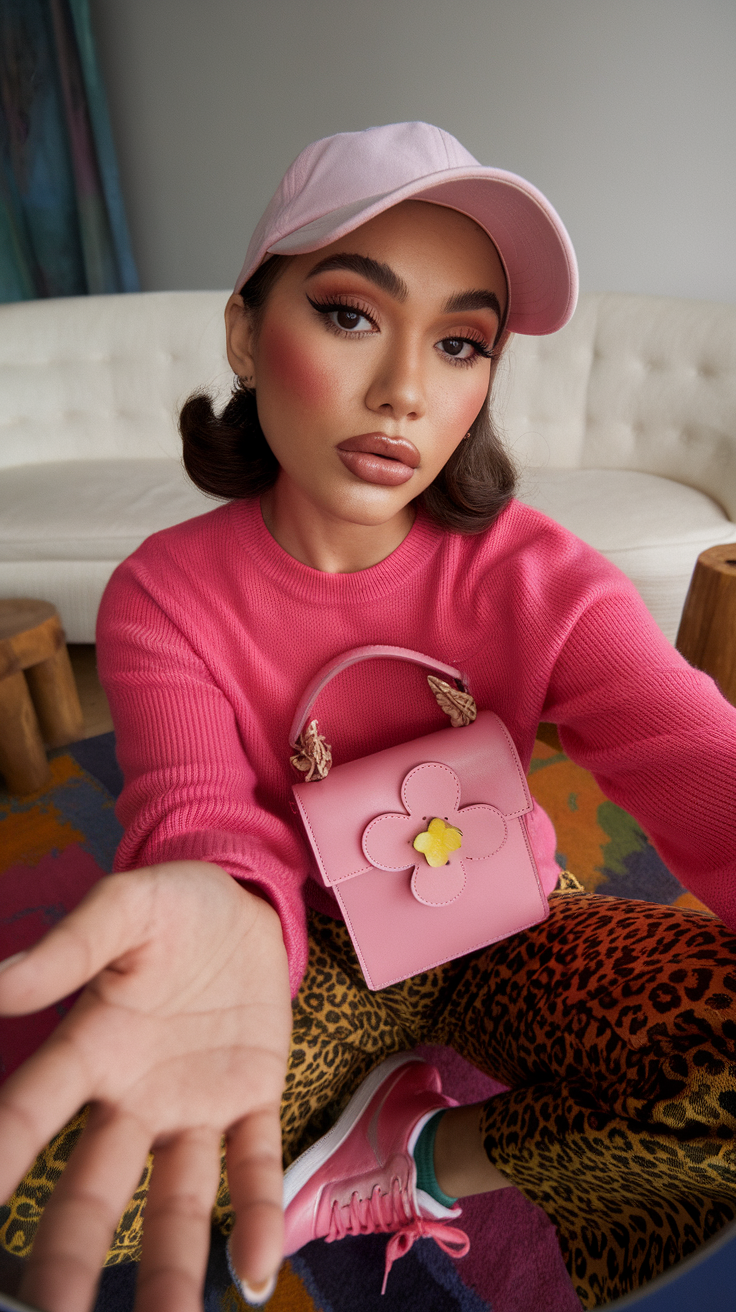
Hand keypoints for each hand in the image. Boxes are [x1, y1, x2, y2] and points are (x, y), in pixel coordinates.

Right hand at [0, 861, 291, 1311]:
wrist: (245, 900)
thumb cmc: (172, 907)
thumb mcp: (125, 907)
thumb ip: (72, 947)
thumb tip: (1, 983)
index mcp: (92, 1046)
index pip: (33, 1112)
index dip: (1, 1157)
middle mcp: (134, 1094)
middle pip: (97, 1188)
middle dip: (70, 1255)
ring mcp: (195, 1103)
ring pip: (177, 1199)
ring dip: (173, 1270)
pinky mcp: (254, 1096)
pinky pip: (253, 1165)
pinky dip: (257, 1216)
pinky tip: (257, 1275)